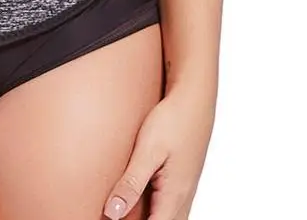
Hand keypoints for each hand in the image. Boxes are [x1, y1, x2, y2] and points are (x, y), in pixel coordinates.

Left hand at [102, 82, 215, 219]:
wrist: (194, 99)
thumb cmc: (173, 120)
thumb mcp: (148, 150)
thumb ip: (131, 183)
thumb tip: (112, 213)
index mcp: (174, 197)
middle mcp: (182, 199)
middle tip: (112, 214)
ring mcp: (183, 191)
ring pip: (165, 217)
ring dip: (146, 216)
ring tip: (122, 210)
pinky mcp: (180, 181)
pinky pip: (166, 207)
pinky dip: (151, 209)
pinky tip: (134, 200)